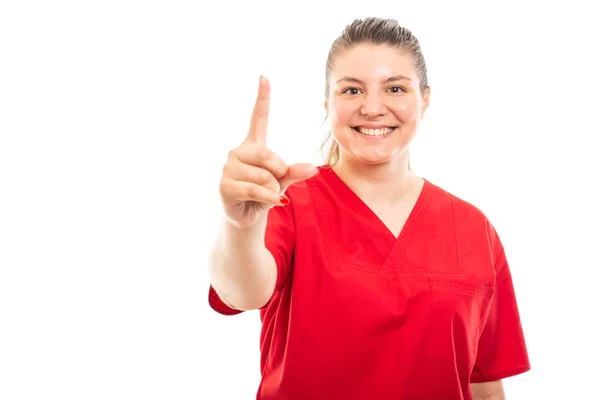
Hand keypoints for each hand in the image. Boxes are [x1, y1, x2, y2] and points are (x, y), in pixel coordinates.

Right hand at [219, 76, 317, 229]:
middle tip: (276, 185)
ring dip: (274, 190)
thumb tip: (312, 168)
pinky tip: (274, 202)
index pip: (258, 117)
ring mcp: (228, 168)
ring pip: (264, 176)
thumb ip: (294, 172)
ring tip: (266, 196)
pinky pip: (255, 189)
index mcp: (253, 145)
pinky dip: (269, 198)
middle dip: (280, 173)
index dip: (262, 98)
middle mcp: (237, 152)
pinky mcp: (225, 186)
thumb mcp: (283, 181)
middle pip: (268, 155)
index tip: (264, 77)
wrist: (247, 218)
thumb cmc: (265, 195)